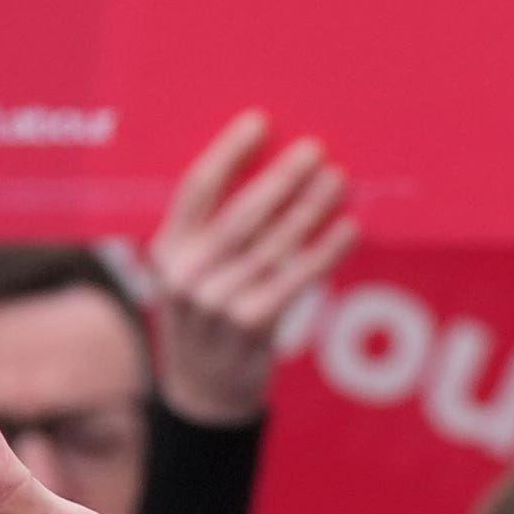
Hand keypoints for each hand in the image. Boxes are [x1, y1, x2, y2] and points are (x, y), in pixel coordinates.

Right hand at [144, 111, 358, 428]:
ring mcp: (215, 305)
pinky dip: (324, 253)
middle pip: (239, 215)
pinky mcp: (249, 328)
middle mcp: (184, 276)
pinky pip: (294, 282)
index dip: (228, 152)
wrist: (203, 392)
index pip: (196, 189)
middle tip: (314, 148)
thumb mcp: (191, 271)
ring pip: (272, 246)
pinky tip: (348, 228)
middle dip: (280, 178)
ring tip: (337, 180)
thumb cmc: (208, 312)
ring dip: (309, 210)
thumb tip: (275, 168)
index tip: (260, 121)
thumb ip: (214, 229)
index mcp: (166, 250)